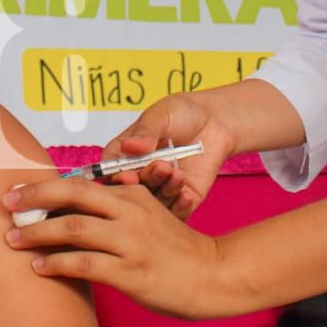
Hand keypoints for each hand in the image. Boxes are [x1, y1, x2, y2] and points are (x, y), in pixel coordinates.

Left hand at [3, 178, 226, 319]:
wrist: (212, 274)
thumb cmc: (176, 248)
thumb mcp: (150, 213)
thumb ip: (118, 206)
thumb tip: (77, 204)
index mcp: (132, 194)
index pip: (81, 183)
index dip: (46, 186)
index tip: (19, 190)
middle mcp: (129, 212)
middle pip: (73, 194)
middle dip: (34, 196)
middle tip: (6, 203)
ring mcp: (130, 242)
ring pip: (73, 228)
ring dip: (38, 232)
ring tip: (13, 239)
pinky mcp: (130, 272)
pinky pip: (85, 264)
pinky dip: (57, 263)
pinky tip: (39, 267)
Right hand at [101, 94, 235, 218]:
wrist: (215, 120)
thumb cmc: (182, 113)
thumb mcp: (161, 114)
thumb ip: (146, 131)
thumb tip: (130, 146)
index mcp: (126, 153)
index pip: (111, 170)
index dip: (117, 176)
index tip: (128, 175)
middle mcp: (140, 174)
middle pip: (132, 190)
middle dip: (146, 181)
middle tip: (161, 167)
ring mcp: (160, 188)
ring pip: (154, 203)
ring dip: (165, 190)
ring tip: (178, 173)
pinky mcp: (182, 199)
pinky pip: (176, 213)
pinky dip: (180, 207)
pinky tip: (186, 193)